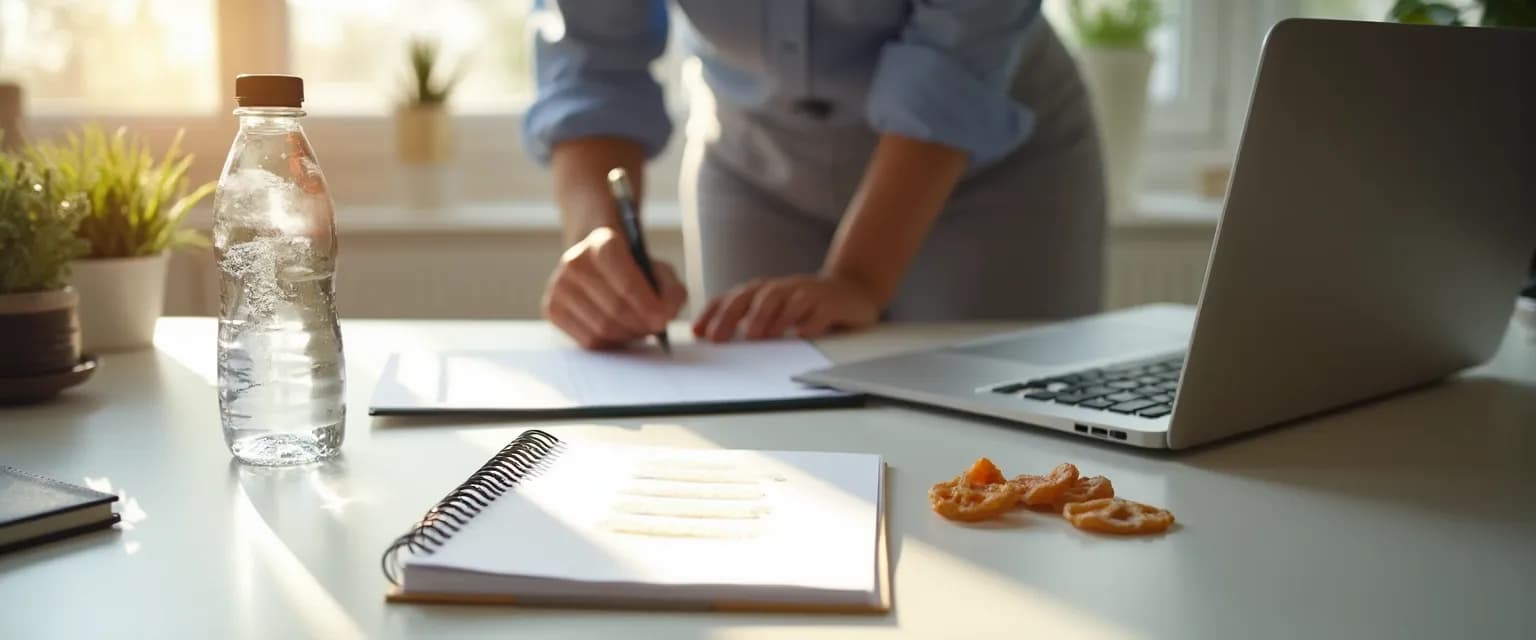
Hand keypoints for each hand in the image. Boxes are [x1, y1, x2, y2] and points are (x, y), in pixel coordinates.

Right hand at [542, 226, 686, 348]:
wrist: (596, 261)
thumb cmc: (632, 268)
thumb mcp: (658, 268)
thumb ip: (671, 290)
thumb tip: (665, 315)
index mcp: (602, 242)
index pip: (626, 281)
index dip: (648, 305)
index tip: (664, 318)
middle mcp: (574, 261)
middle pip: (616, 308)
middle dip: (642, 324)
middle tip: (656, 327)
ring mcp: (559, 285)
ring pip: (603, 328)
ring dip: (629, 335)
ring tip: (640, 328)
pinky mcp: (552, 308)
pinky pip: (588, 340)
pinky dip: (611, 342)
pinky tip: (621, 330)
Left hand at [693, 275, 880, 341]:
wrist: (853, 287)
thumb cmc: (806, 303)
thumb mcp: (775, 307)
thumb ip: (747, 317)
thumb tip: (711, 335)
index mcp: (767, 290)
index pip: (734, 298)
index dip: (714, 313)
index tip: (698, 333)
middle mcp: (785, 288)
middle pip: (755, 298)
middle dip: (734, 316)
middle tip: (719, 338)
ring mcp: (809, 294)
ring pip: (785, 303)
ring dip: (768, 319)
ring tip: (754, 336)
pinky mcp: (832, 305)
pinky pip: (819, 314)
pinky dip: (809, 324)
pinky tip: (800, 336)